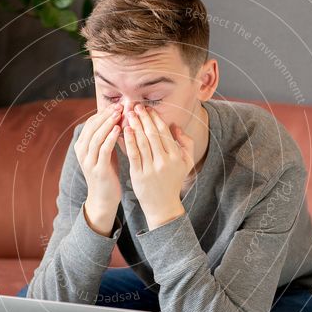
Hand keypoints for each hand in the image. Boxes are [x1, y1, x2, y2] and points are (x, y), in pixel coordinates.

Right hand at [74, 103, 122, 234]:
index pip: (90, 123)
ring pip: (97, 137)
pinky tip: (119, 130)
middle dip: (106, 115)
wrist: (103, 198)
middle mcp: (82, 152)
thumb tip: (117, 117)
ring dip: (108, 124)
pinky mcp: (98, 169)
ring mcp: (88, 161)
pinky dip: (110, 138)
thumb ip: (107, 137)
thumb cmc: (106, 173)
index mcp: (81, 146)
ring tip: (119, 114)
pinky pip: (103, 150)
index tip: (117, 105)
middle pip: (92, 127)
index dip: (103, 113)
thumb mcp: (104, 152)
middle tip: (119, 106)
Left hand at [123, 104, 194, 229]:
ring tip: (128, 114)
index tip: (148, 108)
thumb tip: (175, 126)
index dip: (155, 118)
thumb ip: (186, 143)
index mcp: (176, 157)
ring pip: (142, 142)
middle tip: (135, 106)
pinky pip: (133, 154)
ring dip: (135, 126)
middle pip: (152, 134)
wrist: (162, 206)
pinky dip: (129, 141)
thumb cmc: (173, 181)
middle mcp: (164, 161)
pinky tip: (125, 130)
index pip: (164, 132)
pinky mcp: (139, 175)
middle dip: (143, 118)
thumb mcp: (186, 163)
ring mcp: (151, 169)